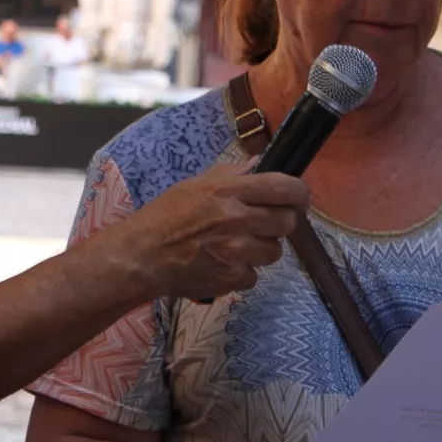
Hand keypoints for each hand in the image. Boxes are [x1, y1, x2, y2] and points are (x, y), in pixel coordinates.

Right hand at [99, 161, 309, 301]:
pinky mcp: (232, 278)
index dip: (299, 193)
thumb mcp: (196, 185)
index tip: (298, 198)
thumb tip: (259, 164)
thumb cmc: (165, 216)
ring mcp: (236, 251)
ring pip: (275, 251)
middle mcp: (236, 219)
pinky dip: (242, 271)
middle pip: (287, 222)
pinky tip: (222, 263)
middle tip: (261, 223)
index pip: (285, 188)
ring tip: (235, 245)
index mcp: (228, 191)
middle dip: (279, 222)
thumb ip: (232, 175)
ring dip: (261, 248)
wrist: (143, 256)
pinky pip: (255, 274)